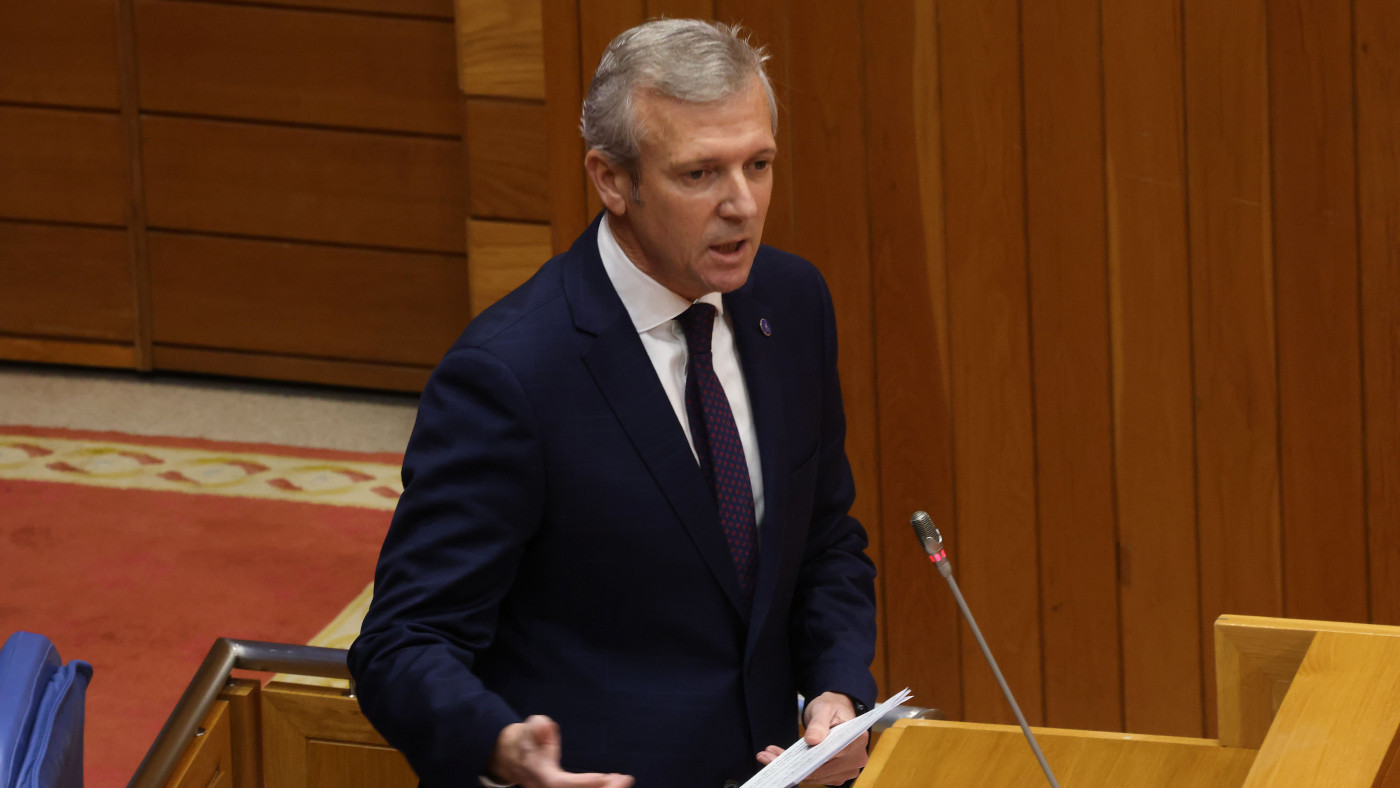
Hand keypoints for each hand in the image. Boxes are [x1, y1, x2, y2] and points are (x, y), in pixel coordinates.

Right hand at [488, 715, 633, 787]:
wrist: (514, 757)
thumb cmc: (527, 739)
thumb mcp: (530, 727)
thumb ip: (538, 727)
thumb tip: (545, 728)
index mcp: (540, 774)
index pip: (561, 784)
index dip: (584, 783)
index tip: (604, 777)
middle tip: (625, 779)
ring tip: (624, 780)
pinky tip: (616, 784)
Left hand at [755, 692, 868, 784]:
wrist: (836, 712)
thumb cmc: (831, 707)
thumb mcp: (824, 708)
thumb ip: (819, 723)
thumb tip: (812, 741)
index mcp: (856, 740)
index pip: (829, 757)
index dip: (804, 761)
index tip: (781, 757)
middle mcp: (856, 759)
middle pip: (820, 770)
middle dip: (791, 765)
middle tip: (766, 755)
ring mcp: (847, 769)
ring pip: (815, 776)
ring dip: (791, 769)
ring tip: (769, 756)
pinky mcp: (837, 774)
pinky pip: (816, 776)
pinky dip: (797, 770)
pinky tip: (780, 760)